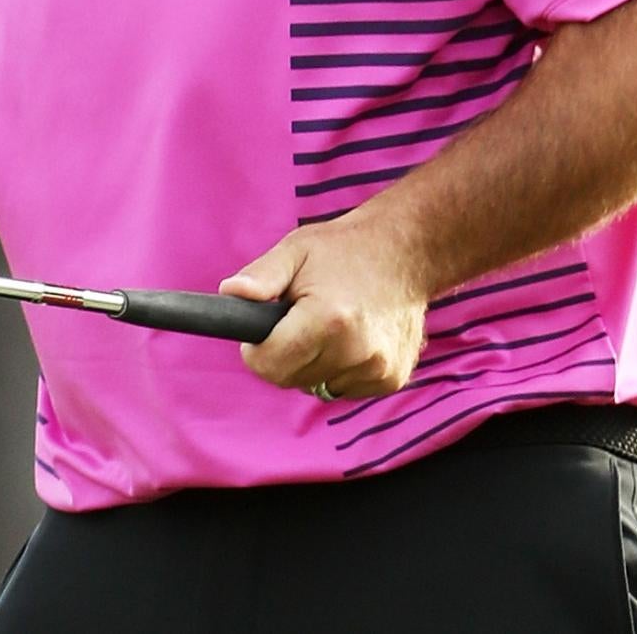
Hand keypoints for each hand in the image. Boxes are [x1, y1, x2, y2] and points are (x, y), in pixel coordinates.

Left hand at [218, 209, 428, 401]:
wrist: (407, 252)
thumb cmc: (345, 249)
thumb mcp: (296, 250)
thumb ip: (260, 276)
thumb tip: (230, 294)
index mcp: (328, 319)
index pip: (269, 365)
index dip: (255, 350)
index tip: (261, 332)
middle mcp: (357, 351)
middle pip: (290, 379)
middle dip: (283, 355)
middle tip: (297, 320)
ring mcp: (378, 368)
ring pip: (316, 385)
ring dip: (313, 363)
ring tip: (329, 324)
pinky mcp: (392, 378)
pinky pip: (344, 387)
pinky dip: (339, 368)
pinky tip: (352, 337)